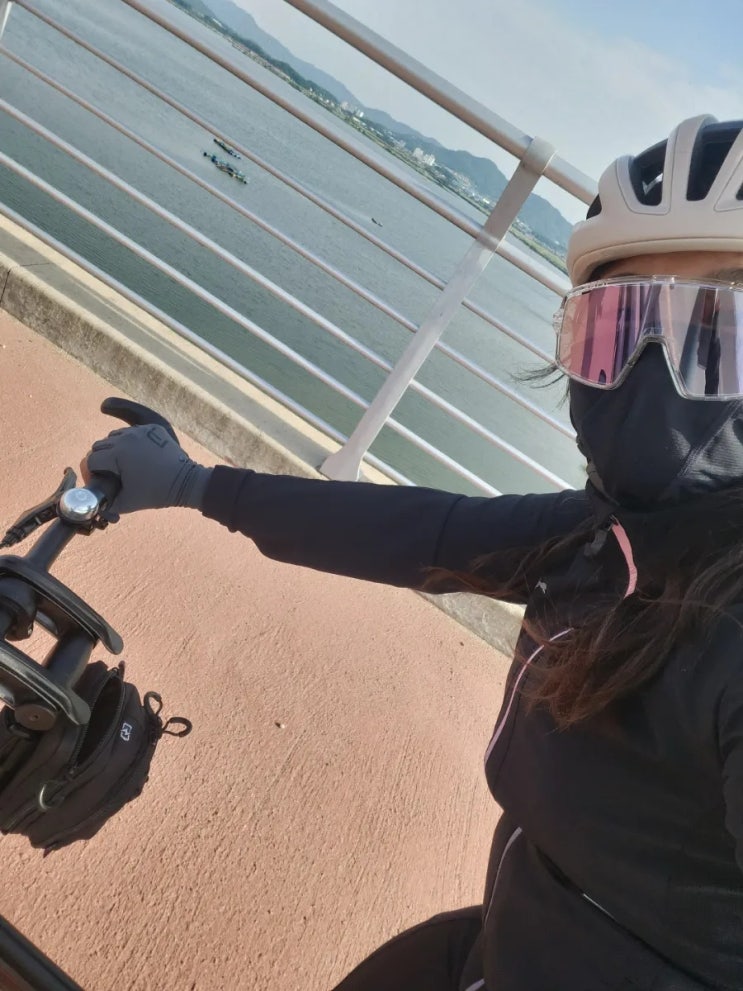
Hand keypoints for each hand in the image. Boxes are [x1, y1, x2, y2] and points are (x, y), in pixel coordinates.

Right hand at [80, 424, 211, 513]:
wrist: (186, 482)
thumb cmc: (156, 493)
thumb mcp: (127, 503)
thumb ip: (105, 504)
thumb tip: (95, 502)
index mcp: (117, 454)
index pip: (91, 460)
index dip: (92, 473)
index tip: (101, 481)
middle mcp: (127, 437)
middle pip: (100, 445)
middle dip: (102, 460)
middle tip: (111, 473)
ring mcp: (141, 431)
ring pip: (115, 436)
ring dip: (115, 449)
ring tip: (124, 464)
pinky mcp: (153, 429)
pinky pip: (133, 432)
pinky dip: (132, 442)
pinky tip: (138, 455)